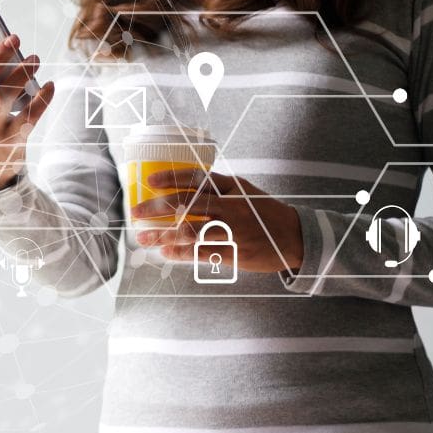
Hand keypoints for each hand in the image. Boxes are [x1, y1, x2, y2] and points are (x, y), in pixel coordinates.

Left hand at [130, 168, 303, 272]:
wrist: (295, 237)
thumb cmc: (264, 211)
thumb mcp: (244, 190)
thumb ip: (216, 185)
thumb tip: (183, 180)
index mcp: (231, 190)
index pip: (196, 180)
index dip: (170, 179)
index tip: (148, 181)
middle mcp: (230, 210)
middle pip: (187, 207)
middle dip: (157, 209)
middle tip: (136, 213)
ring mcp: (231, 233)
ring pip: (190, 233)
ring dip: (163, 235)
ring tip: (143, 238)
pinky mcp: (234, 254)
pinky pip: (202, 254)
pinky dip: (180, 253)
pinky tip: (165, 252)